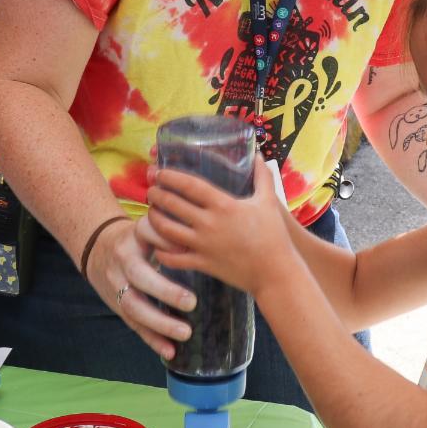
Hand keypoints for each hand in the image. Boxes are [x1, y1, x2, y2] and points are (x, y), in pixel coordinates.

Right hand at [86, 218, 195, 361]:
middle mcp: (123, 259)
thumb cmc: (139, 240)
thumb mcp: (150, 228)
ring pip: (133, 306)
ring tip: (185, 333)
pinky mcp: (117, 305)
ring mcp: (117, 284)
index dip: (163, 240)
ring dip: (159, 322)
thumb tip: (197, 242)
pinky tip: (170, 351)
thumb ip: (171, 233)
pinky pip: (134, 325)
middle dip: (164, 291)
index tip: (186, 249)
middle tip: (191, 302)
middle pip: (138, 275)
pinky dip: (152, 340)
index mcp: (135, 235)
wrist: (98, 249)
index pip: (146, 231)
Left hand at [143, 154, 298, 295]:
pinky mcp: (203, 264)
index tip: (160, 172)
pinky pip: (173, 258)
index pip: (189, 185)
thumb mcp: (268, 202)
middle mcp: (209, 223)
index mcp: (224, 205)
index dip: (171, 177)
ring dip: (154, 219)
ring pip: (167, 230)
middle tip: (150, 190)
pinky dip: (161, 251)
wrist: (275, 272)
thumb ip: (262, 177)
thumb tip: (258, 155)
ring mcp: (203, 245)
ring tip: (151, 212)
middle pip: (173, 205)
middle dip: (157, 195)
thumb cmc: (274, 235)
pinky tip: (157, 245)